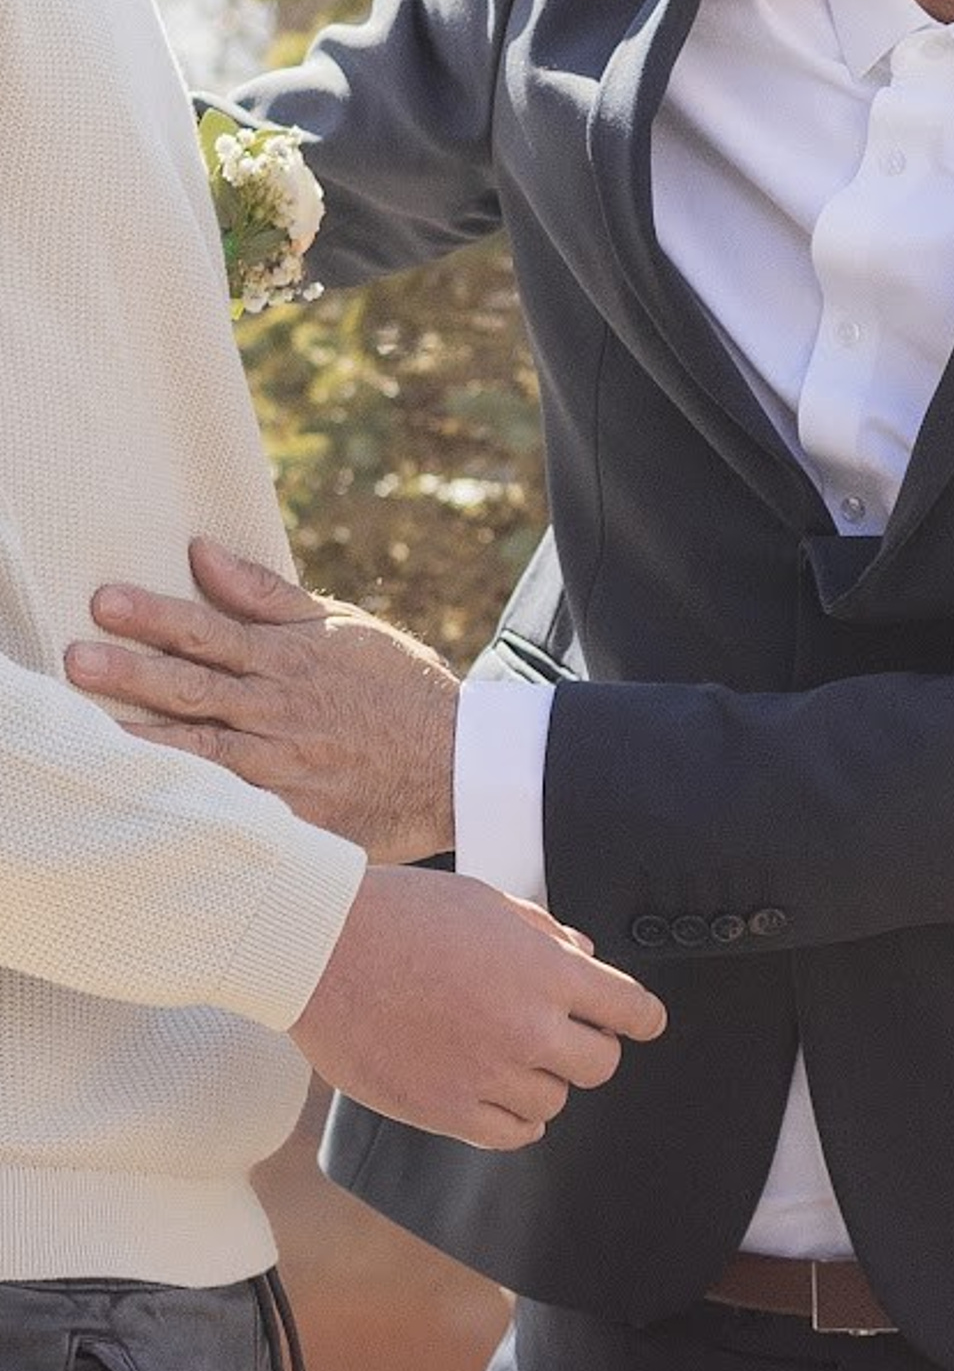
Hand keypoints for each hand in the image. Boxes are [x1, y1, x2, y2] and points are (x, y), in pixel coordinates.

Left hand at [68, 540, 459, 861]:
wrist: (459, 763)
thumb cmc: (395, 688)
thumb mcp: (340, 627)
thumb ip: (265, 594)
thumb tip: (200, 552)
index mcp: (291, 660)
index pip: (209, 632)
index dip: (155, 617)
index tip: (105, 602)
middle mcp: (281, 713)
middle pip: (195, 690)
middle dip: (133, 674)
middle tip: (78, 659)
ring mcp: (287, 769)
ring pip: (204, 752)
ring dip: (146, 739)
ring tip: (94, 731)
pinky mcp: (297, 817)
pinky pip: (236, 811)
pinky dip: (195, 805)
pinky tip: (151, 802)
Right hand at [297, 867, 665, 1149]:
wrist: (321, 949)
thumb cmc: (402, 914)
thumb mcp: (489, 902)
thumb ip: (546, 934)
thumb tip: (585, 956)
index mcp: (546, 972)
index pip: (632, 1010)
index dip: (642, 1017)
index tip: (640, 1022)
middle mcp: (526, 1028)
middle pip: (600, 1064)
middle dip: (590, 1047)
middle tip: (563, 1034)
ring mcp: (486, 1074)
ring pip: (554, 1102)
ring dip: (544, 1081)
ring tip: (510, 1055)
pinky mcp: (445, 1110)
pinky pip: (510, 1134)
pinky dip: (515, 1119)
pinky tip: (499, 1095)